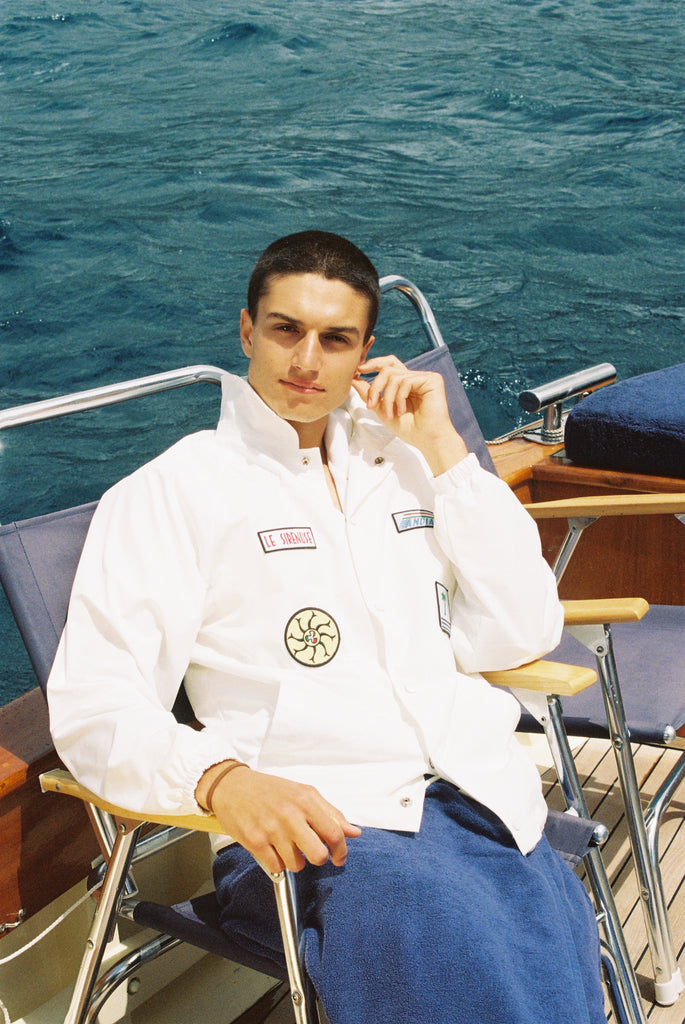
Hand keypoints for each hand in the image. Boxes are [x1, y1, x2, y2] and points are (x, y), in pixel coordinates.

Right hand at [201, 764, 361, 874]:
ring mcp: (271, 829)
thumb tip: (353, 832)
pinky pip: (276, 867)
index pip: (334, 832)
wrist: (232, 786)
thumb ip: (330, 813)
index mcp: (305, 801)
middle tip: (312, 853)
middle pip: (318, 855)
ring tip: (286, 845)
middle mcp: (290, 815)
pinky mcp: (254, 841)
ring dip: (295, 861)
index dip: (340, 850)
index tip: (338, 857)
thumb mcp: (303, 793)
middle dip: (318, 859)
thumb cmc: (269, 790)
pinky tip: (272, 847)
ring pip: (296, 864)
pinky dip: (277, 862)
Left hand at [351, 355, 467, 474]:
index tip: (358, 371)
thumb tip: (354, 379)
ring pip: (394, 376)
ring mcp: (424, 378)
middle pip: (388, 368)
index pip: (388, 365)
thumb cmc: (410, 429)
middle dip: (375, 386)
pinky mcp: (432, 380)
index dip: (373, 364)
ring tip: (389, 415)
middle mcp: (414, 378)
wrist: (426, 440)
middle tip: (371, 404)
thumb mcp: (382, 409)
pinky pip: (405, 381)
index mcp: (405, 383)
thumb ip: (370, 394)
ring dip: (387, 398)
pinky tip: (401, 411)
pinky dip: (398, 398)